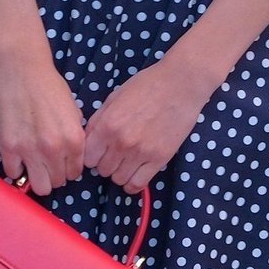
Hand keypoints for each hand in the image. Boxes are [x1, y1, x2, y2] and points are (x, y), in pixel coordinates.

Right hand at [0, 50, 86, 195]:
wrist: (24, 70)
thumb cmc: (51, 88)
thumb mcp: (74, 113)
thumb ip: (74, 139)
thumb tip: (70, 159)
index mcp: (74, 140)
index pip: (74, 173)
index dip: (67, 168)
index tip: (60, 161)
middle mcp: (54, 149)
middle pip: (57, 183)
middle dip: (53, 174)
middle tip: (46, 162)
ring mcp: (30, 150)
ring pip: (39, 186)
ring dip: (37, 177)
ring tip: (34, 164)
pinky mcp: (9, 147)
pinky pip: (14, 174)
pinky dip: (17, 168)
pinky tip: (18, 156)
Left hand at [83, 55, 209, 190]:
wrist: (181, 83)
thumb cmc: (147, 86)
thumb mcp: (115, 97)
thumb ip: (98, 120)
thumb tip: (88, 140)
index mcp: (107, 125)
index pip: (87, 157)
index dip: (92, 155)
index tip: (99, 151)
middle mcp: (121, 142)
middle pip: (102, 170)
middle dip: (105, 163)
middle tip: (115, 154)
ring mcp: (141, 152)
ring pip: (118, 179)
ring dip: (120, 172)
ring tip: (127, 161)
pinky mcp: (159, 158)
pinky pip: (138, 184)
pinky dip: (133, 183)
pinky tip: (135, 173)